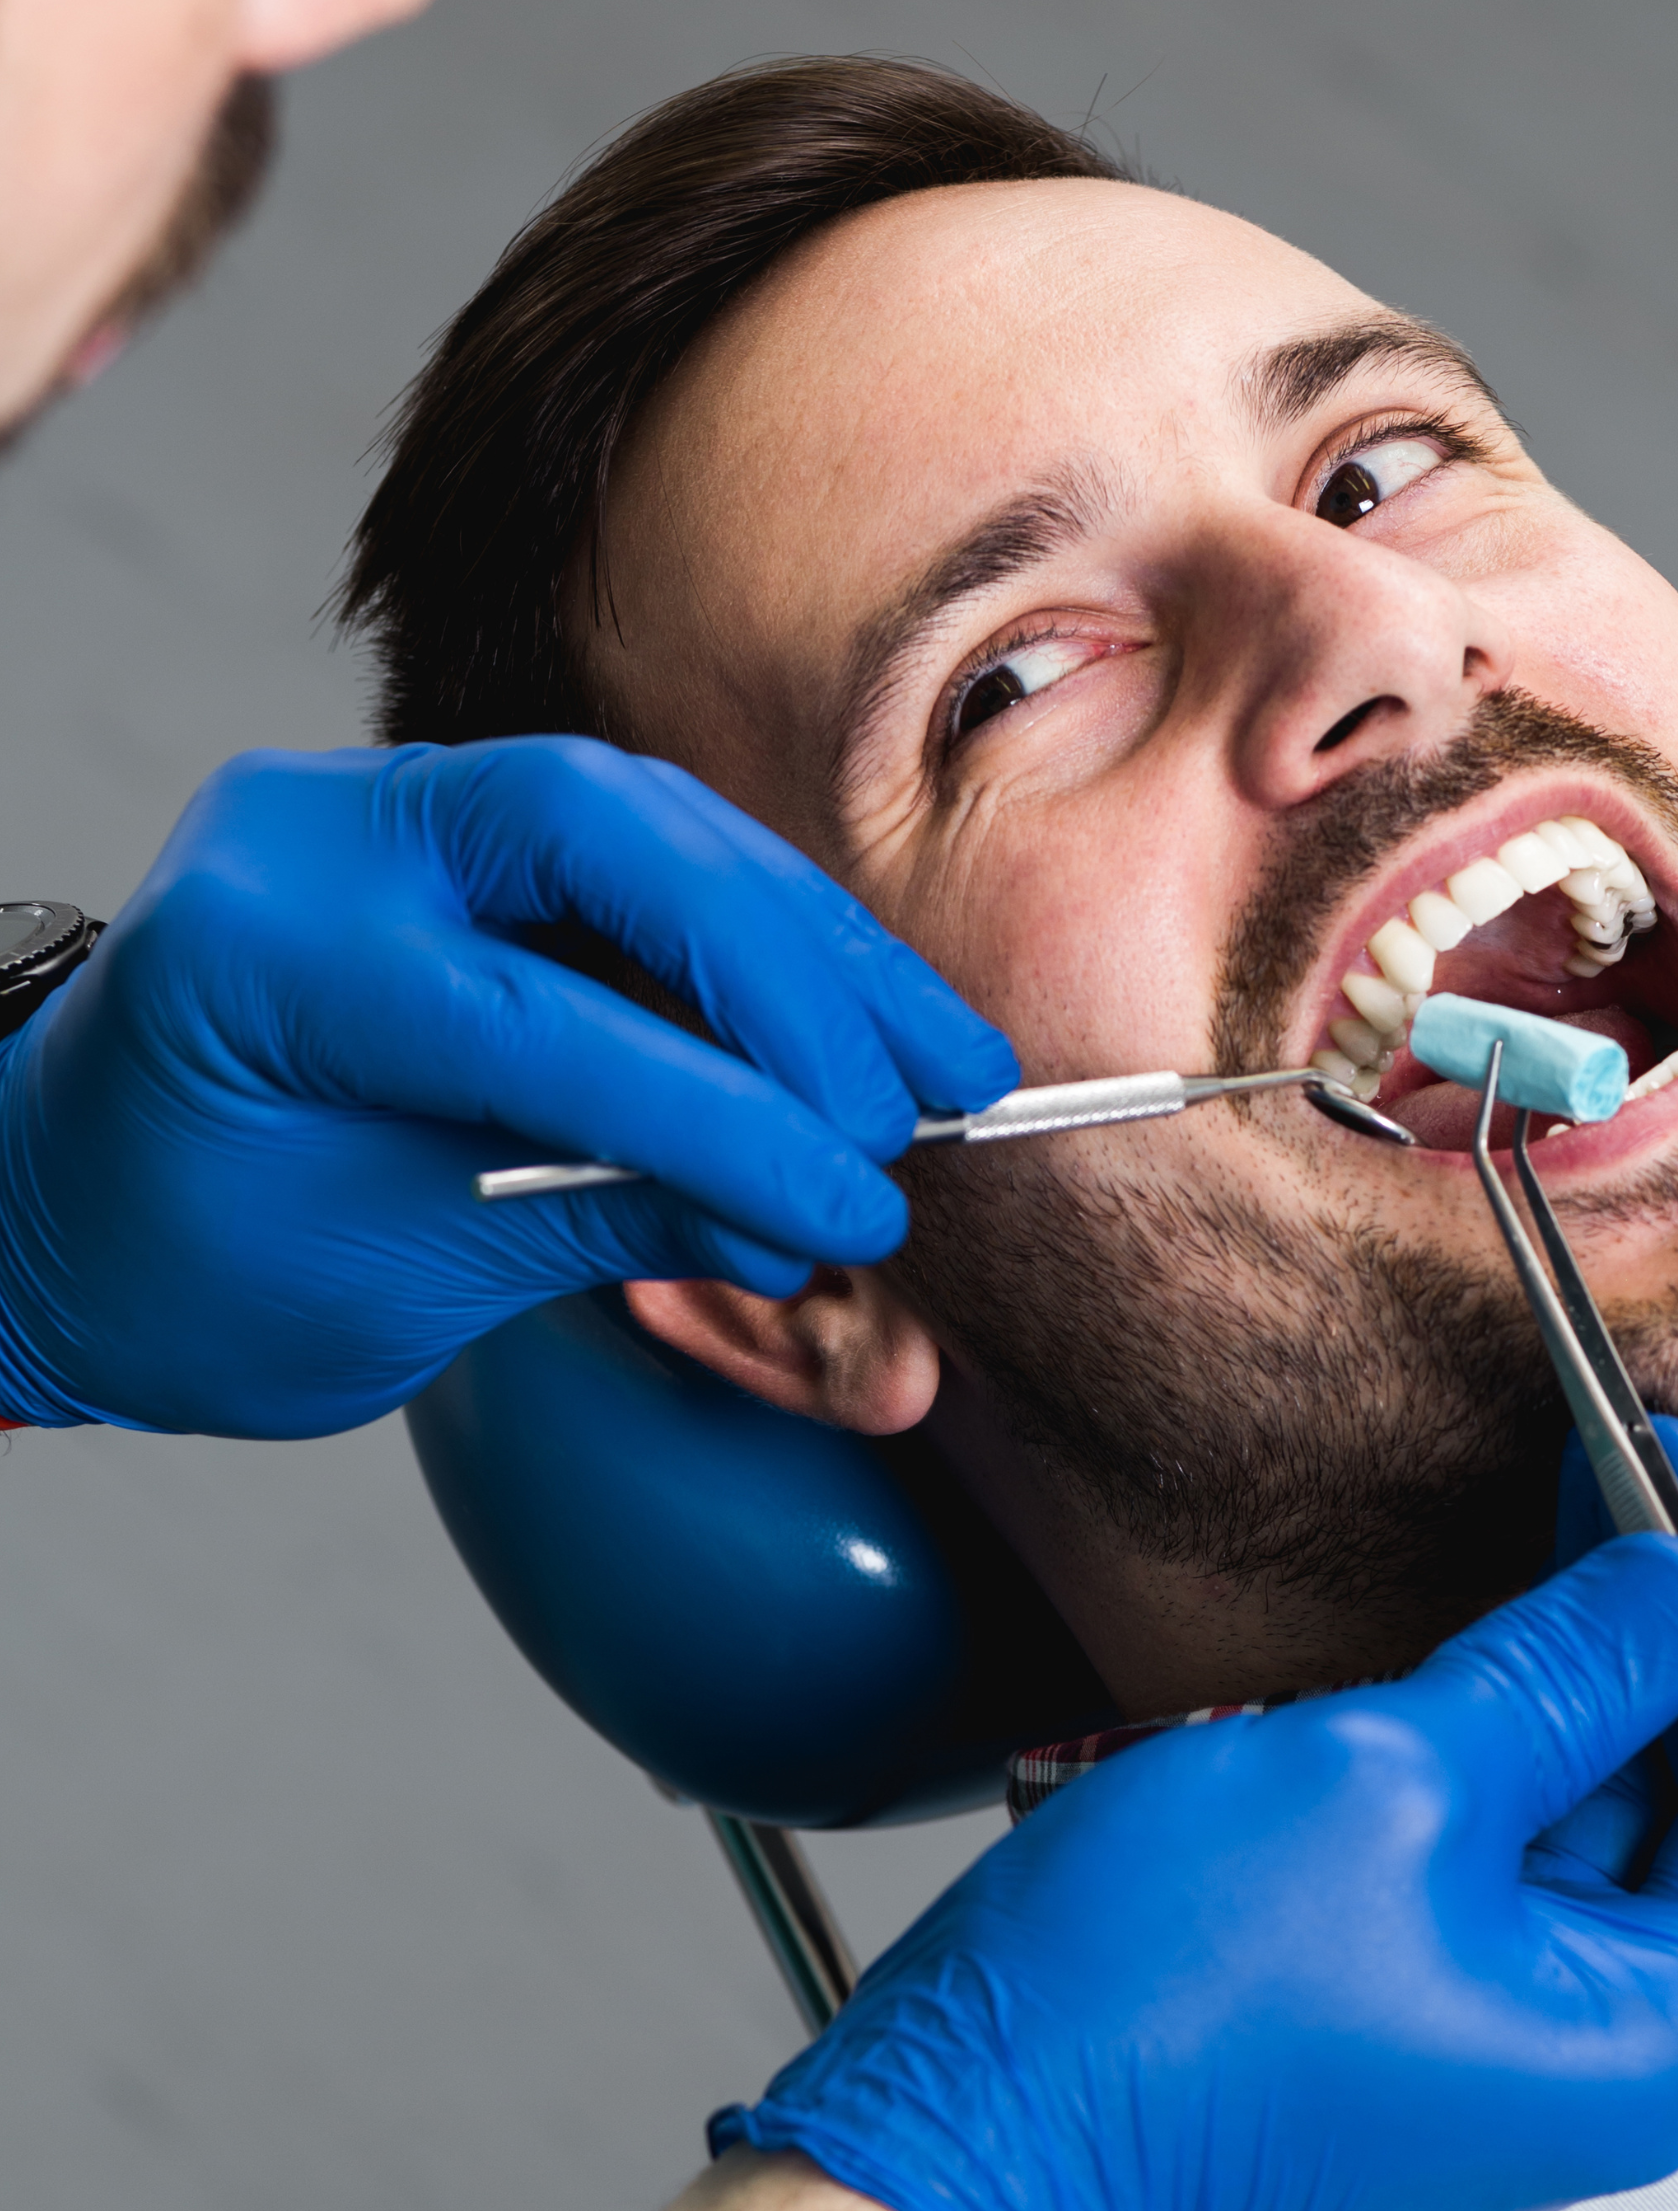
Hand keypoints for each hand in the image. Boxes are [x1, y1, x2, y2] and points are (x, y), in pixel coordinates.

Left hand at [0, 740, 1014, 1435]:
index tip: (852, 1203)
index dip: (725, 1118)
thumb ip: (603, 1225)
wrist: (66, 1215)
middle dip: (792, 976)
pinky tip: (858, 1010)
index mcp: (261, 955)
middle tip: (918, 1102)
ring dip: (813, 944)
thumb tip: (803, 1224)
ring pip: (654, 823)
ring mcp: (388, 809)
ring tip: (940, 1058)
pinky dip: (766, 936)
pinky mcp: (456, 829)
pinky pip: (645, 850)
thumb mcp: (391, 1282)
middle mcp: (321, 835)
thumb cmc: (185, 1272)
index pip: (539, 1020)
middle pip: (617, 839)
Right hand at [714, 1429, 1677, 2210]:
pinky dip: (1535, 1714)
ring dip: (1622, 1671)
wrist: (983, 2108)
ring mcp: (1509, 2001)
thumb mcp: (1391, 1783)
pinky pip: (1531, 1831)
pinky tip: (1505, 1605)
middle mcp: (1603, 2040)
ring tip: (1594, 1515)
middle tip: (1667, 1509)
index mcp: (1647, 2042)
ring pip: (1637, 1826)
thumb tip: (1675, 1588)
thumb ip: (1563, 1675)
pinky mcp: (1423, 1958)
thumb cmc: (1169, 1997)